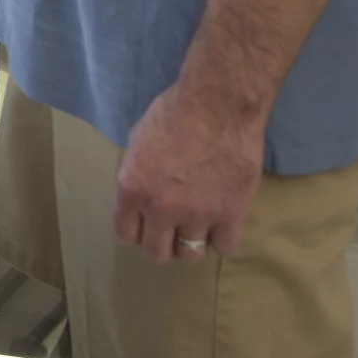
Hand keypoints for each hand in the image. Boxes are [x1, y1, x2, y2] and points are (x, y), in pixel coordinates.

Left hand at [113, 80, 265, 264]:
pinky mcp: (231, 214)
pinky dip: (223, 237)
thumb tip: (140, 196)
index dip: (136, 231)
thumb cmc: (174, 112)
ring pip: (190, 254)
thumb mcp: (137, 142)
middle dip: (162, 244)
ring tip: (198, 226)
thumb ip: (136, 176)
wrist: (218, 103)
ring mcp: (197, 214)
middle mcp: (161, 208)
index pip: (126, 235)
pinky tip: (222, 222)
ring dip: (192, 243)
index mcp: (132, 189)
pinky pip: (225, 246)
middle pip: (156, 253)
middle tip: (172, 230)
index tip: (146, 224)